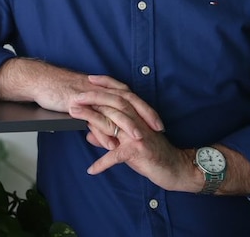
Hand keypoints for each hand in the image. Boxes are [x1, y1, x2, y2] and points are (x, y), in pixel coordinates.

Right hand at [0, 60, 162, 134]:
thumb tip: (108, 124)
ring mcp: (88, 96)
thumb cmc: (60, 88)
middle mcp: (99, 89)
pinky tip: (110, 144)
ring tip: (138, 139)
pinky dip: (103, 131)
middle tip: (158, 128)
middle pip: (128, 100)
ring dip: (127, 125)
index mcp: (103, 87)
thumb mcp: (83, 97)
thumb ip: (97, 109)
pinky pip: (93, 118)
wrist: (40, 79)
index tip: (158, 122)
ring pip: (113, 109)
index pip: (130, 96)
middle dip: (145, 114)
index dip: (145, 108)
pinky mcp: (76, 103)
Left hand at [68, 79, 194, 191]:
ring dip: (90, 120)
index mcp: (137, 115)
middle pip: (114, 103)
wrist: (175, 168)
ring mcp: (138, 134)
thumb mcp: (129, 143)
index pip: (121, 94)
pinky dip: (102, 163)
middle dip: (92, 98)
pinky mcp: (138, 151)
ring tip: (73, 117)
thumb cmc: (152, 155)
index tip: (89, 79)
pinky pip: (116, 155)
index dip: (106, 84)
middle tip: (74, 97)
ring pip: (112, 123)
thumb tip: (89, 134)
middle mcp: (138, 120)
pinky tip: (91, 170)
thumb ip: (110, 137)